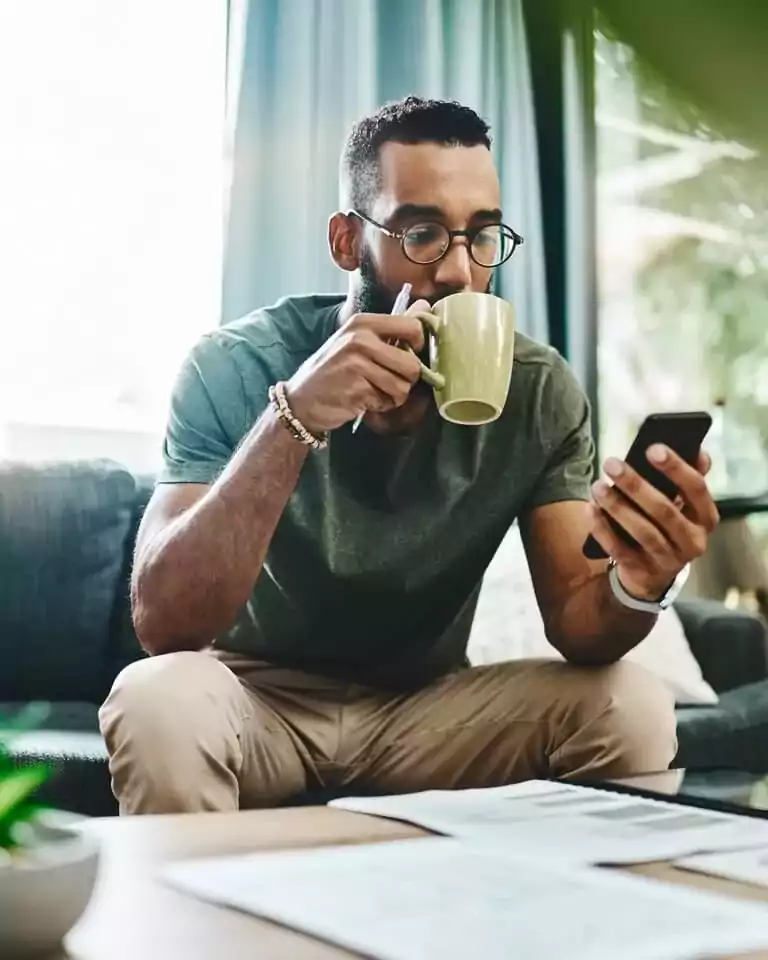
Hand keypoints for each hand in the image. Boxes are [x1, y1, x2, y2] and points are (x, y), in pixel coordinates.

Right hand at [285, 301, 428, 433]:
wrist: (301, 399)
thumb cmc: (334, 369)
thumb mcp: (358, 340)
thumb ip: (392, 326)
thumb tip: (425, 305)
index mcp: (363, 323)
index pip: (413, 327)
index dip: (419, 346)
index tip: (408, 354)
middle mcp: (360, 340)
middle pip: (412, 364)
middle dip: (406, 379)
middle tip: (389, 380)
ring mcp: (357, 364)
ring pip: (403, 386)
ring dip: (393, 396)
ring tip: (374, 391)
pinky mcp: (357, 389)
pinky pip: (388, 401)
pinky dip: (380, 405)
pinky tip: (364, 400)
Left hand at [587, 444, 719, 600]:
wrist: (654, 575)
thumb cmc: (667, 527)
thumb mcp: (683, 505)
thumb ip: (687, 479)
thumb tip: (697, 449)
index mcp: (705, 518)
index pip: (696, 489)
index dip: (676, 468)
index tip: (652, 448)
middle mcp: (692, 541)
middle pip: (664, 510)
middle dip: (636, 485)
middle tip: (611, 464)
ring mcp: (668, 560)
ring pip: (642, 531)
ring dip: (617, 506)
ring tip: (598, 486)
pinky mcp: (642, 572)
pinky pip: (619, 549)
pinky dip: (602, 528)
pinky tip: (591, 508)